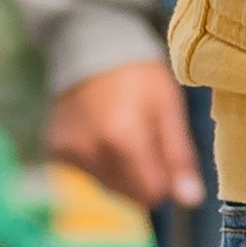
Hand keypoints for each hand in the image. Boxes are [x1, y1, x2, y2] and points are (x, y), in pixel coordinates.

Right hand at [46, 59, 204, 211]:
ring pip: (109, 186)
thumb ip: (178, 157)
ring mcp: (68, 151)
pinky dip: (99, 161)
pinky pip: (87, 173)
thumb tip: (190, 200)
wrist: (90, 46)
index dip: (165, 181)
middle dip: (143, 176)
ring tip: (122, 132)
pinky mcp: (55, 150)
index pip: (151, 193)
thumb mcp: (168, 107)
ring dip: (121, 170)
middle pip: (129, 194)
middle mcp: (90, 149)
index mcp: (122, 137)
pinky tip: (101, 133)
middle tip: (144, 138)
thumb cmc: (138, 75)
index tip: (166, 158)